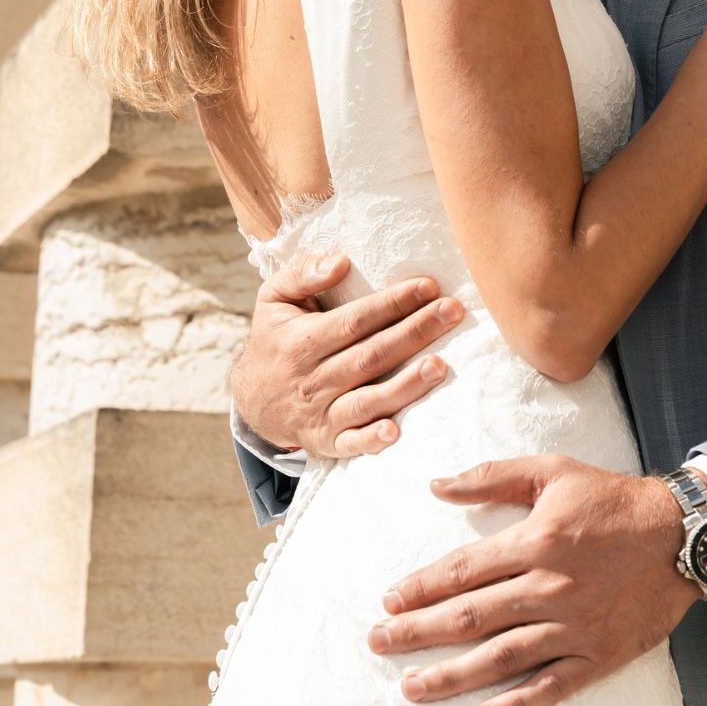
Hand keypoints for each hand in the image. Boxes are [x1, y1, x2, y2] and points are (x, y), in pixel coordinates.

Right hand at [230, 252, 463, 459]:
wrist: (253, 399)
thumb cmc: (275, 339)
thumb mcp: (274, 298)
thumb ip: (303, 272)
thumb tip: (340, 262)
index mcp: (303, 340)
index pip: (355, 320)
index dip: (393, 303)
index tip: (428, 286)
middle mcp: (314, 378)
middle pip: (372, 355)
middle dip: (415, 333)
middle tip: (453, 312)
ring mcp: (322, 413)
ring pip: (368, 400)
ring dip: (405, 385)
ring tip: (440, 365)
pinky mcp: (328, 441)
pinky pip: (352, 443)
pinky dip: (372, 439)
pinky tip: (396, 431)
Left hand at [368, 456, 695, 705]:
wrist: (682, 534)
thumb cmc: (612, 498)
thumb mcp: (553, 471)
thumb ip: (493, 477)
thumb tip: (438, 485)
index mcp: (535, 542)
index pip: (463, 570)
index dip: (421, 587)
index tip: (388, 602)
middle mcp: (549, 587)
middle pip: (470, 617)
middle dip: (418, 632)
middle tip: (378, 644)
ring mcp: (574, 625)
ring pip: (501, 657)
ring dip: (452, 674)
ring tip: (412, 687)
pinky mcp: (599, 654)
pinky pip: (552, 685)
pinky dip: (517, 703)